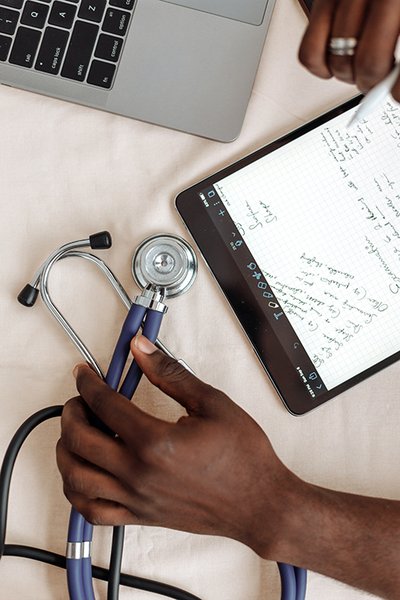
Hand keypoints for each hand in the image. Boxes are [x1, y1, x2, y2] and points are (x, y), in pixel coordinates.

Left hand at [56, 335, 300, 557]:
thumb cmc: (243, 456)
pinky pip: (92, 511)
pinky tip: (84, 473)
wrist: (259, 503)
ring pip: (76, 478)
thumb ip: (170, 374)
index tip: (85, 374)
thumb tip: (141, 350)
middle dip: (71, 412)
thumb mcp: (212, 403)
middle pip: (79, 440)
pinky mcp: (141, 516)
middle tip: (80, 400)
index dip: (87, 383)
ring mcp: (136, 498)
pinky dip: (76, 491)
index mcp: (154, 442)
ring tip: (77, 432)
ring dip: (66, 450)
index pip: (104, 404)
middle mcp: (138, 473)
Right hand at [298, 0, 399, 101]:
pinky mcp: (323, 0)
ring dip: (349, 75)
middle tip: (377, 78)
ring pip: (339, 62)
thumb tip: (396, 85)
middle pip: (368, 64)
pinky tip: (334, 61)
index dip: (398, 90)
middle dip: (372, 82)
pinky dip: (320, 67)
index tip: (395, 94)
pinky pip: (310, 52)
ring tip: (359, 67)